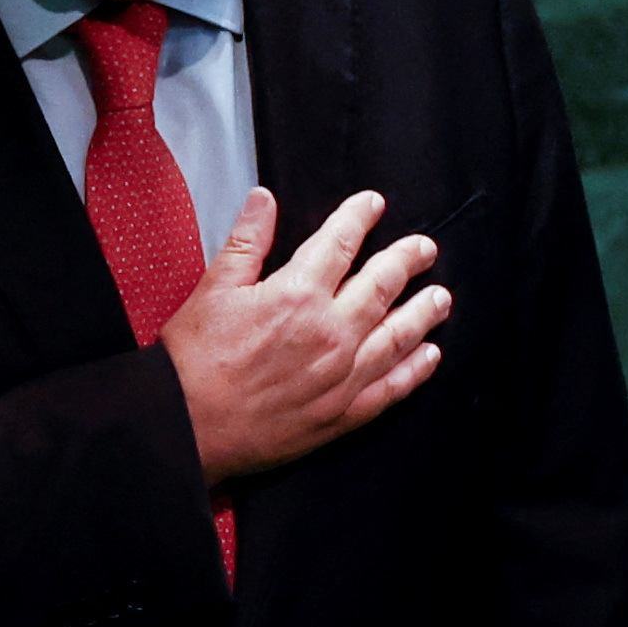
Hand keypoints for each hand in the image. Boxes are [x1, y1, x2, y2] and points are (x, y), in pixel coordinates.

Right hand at [159, 187, 450, 485]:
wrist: (186, 426)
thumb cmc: (195, 360)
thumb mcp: (214, 288)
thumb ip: (247, 241)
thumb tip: (265, 199)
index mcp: (297, 294)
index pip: (340, 242)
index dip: (359, 217)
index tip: (373, 204)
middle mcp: (330, 332)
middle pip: (382, 285)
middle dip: (406, 260)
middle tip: (424, 248)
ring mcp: (341, 376)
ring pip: (397, 335)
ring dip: (423, 312)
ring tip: (441, 297)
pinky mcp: (342, 414)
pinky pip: (391, 388)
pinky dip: (415, 369)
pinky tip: (429, 356)